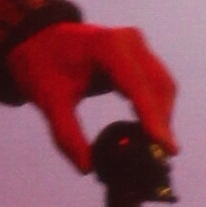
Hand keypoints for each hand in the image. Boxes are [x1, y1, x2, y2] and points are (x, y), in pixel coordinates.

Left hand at [8, 19, 177, 173]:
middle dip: (162, 122)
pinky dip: (156, 107)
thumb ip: (67, 135)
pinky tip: (148, 130)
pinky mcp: (139, 54)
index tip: (167, 148)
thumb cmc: (41, 65)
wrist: (38, 39)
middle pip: (159, 86)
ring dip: (162, 116)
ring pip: (163, 85)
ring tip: (153, 148)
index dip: (153, 118)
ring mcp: (137, 45)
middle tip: (158, 157)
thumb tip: (87, 167)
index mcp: (107, 46)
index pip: (138, 86)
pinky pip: (156, 82)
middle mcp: (129, 41)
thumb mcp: (49, 100)